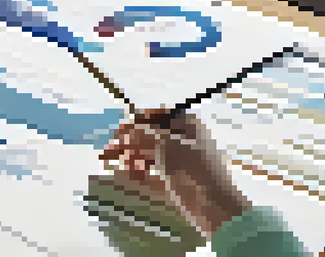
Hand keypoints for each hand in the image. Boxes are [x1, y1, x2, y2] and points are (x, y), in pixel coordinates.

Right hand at [100, 108, 252, 238]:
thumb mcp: (167, 148)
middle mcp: (186, 140)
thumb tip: (126, 133)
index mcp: (189, 125)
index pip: (158, 115)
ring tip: (119, 165)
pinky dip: (140, 172)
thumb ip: (144, 137)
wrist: (216, 209)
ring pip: (152, 154)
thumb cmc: (195, 171)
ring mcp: (182, 161)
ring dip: (133, 157)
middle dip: (131, 142)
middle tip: (109, 151)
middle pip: (153, 136)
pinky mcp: (178, 181)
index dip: (137, 121)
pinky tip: (127, 175)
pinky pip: (154, 172)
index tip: (118, 130)